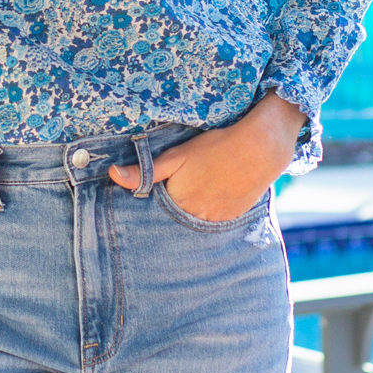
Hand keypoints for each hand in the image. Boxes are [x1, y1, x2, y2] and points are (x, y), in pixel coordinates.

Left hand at [110, 95, 300, 219]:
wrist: (260, 149)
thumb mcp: (176, 156)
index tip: (152, 198)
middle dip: (170, 214)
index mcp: (178, 203)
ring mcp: (216, 221)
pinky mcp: (232, 219)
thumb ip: (145, 171)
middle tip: (178, 194)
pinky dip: (208, 216)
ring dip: (189, 216)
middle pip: (174, 222)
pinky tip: (211, 199)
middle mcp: (196, 218)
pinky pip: (213, 224)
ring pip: (194, 224)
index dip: (153, 205)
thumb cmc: (215, 148)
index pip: (155, 214)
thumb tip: (112, 175)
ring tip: (194, 197)